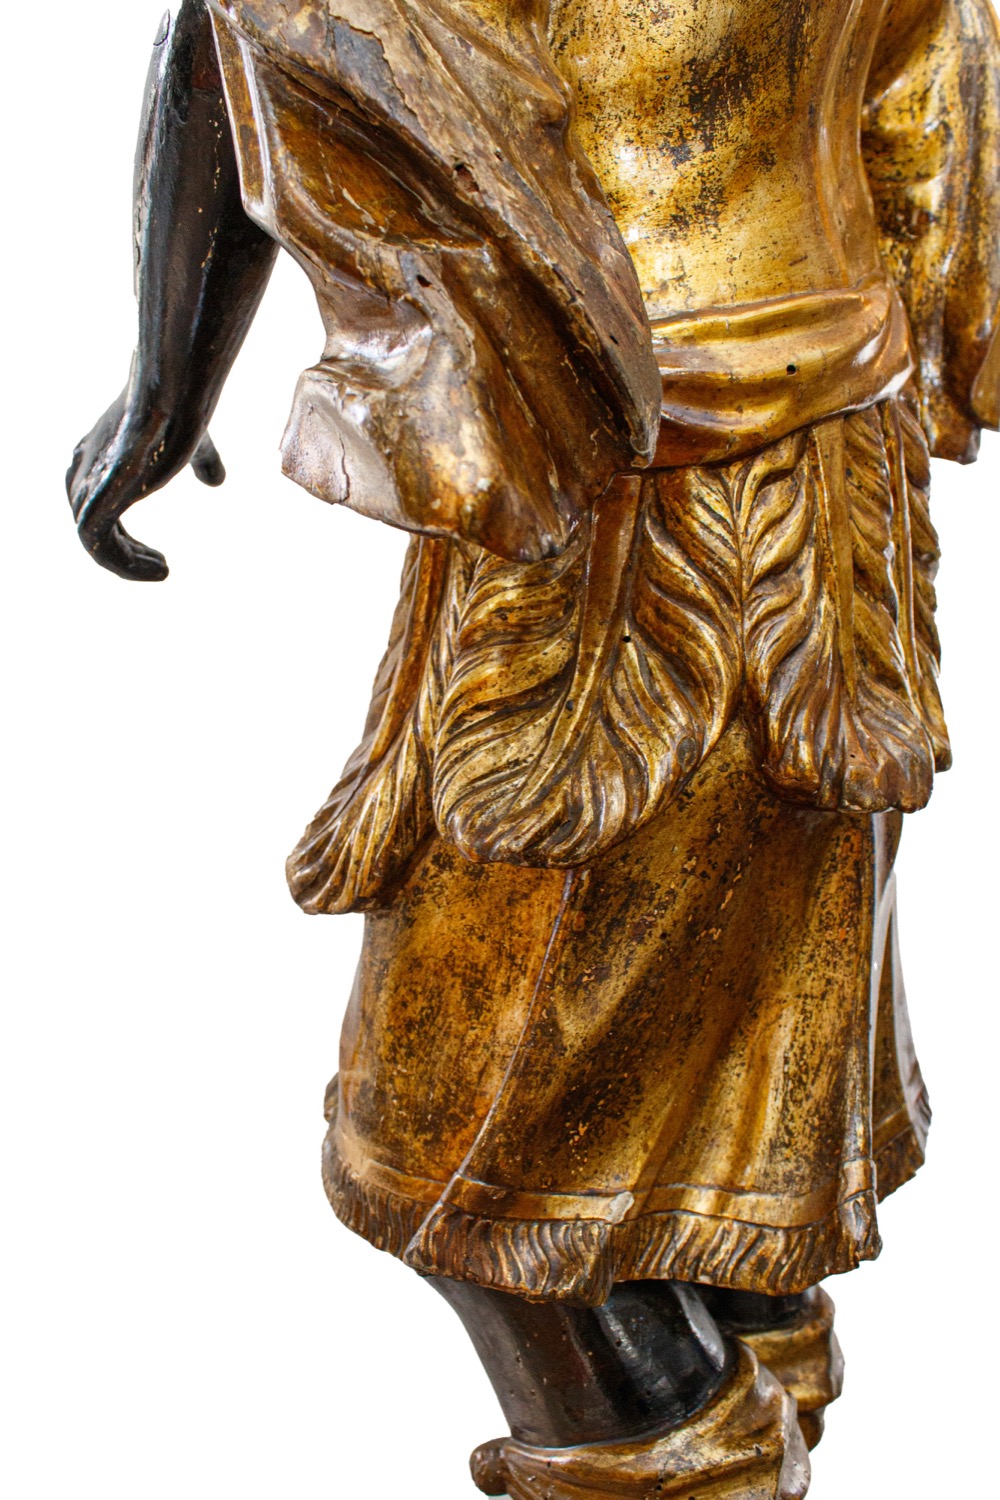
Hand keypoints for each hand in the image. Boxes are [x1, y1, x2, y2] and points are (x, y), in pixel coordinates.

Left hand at [66, 389, 225, 580]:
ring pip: (94, 542)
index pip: (94, 502)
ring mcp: (89, 484)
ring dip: (128, 564)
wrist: (173, 395)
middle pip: (90, 524)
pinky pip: (98, 547)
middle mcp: (85, 468)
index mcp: (98, 452)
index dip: (121, 535)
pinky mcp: (98, 499)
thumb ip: (202, 461)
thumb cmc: (182, 409)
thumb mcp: (193, 441)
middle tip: (162, 568)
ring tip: (162, 570)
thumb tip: (216, 482)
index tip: (158, 555)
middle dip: (124, 554)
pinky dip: (127, 565)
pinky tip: (161, 569)